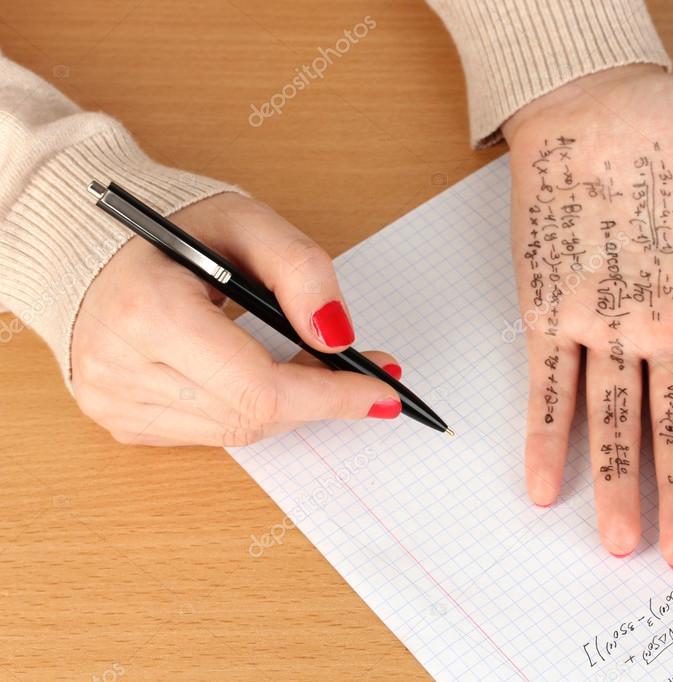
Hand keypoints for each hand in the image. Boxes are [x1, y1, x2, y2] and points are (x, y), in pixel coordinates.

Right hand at [71, 192, 402, 446]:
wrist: (90, 241)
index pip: (259, 388)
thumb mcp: (247, 222)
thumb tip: (338, 338)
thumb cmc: (173, 226)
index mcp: (148, 313)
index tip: (382, 394)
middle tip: (355, 370)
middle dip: (318, 398)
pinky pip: (209, 433)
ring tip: (309, 367)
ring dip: (287, 405)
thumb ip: (301, 270)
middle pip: (253, 416)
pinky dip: (247, 409)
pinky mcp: (118, 418)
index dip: (331, 397)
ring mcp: (113, 400)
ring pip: (236, 432)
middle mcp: (120, 367)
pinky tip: (257, 376)